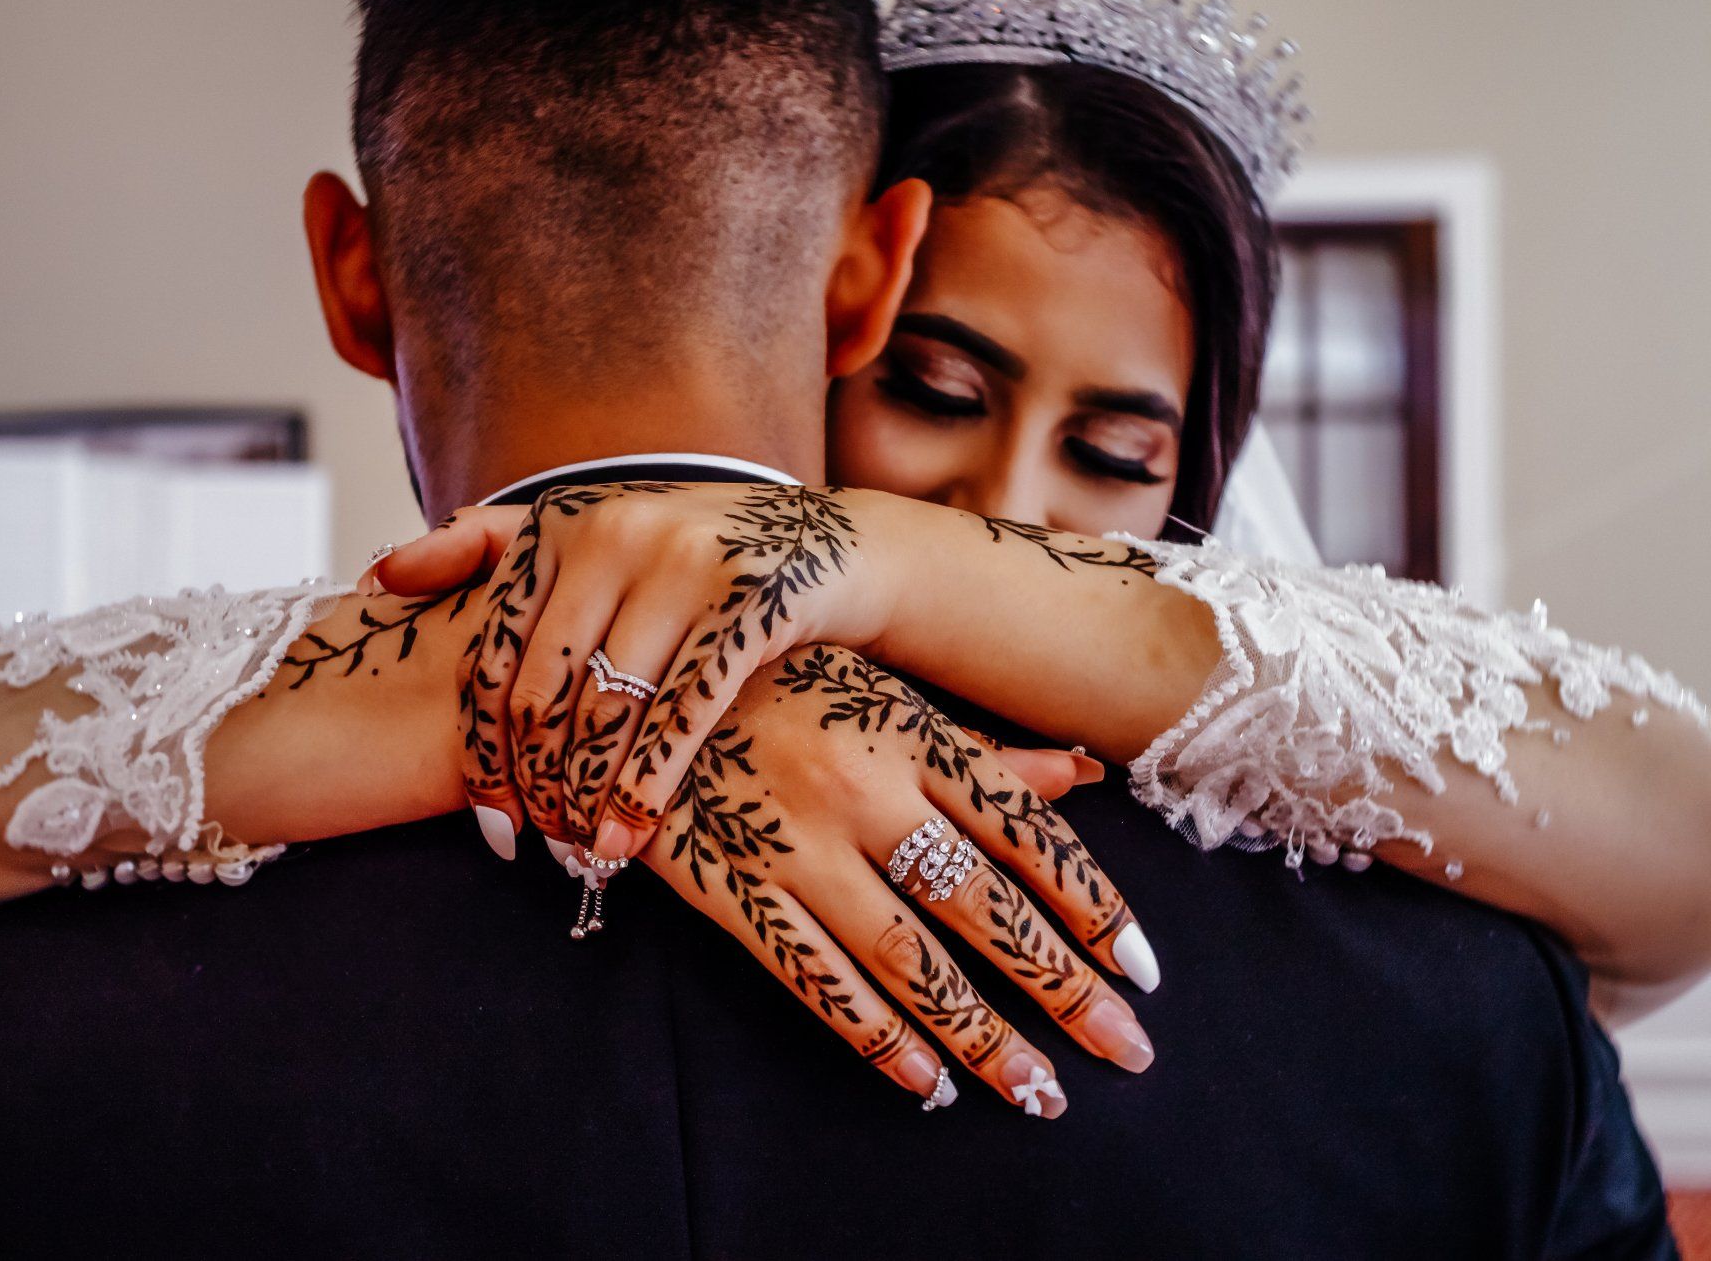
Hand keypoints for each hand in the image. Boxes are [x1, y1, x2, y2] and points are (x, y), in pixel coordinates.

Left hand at [374, 483, 905, 862]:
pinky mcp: (751, 602)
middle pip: (545, 691)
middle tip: (534, 847)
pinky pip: (681, 716)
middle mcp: (618, 532)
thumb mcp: (594, 534)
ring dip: (588, 799)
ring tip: (582, 856)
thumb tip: (377, 576)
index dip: (481, 747)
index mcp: (565, 523)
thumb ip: (489, 548)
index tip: (487, 817)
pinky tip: (632, 840)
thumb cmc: (696, 559)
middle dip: (534, 783)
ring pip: (609, 712)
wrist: (835, 549)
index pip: (494, 654)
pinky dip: (649, 788)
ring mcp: (687, 563)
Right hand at [619, 646, 1156, 1110]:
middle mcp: (861, 789)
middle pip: (981, 906)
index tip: (1143, 970)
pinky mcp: (734, 890)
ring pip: (907, 959)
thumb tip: (1082, 775)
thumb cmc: (774, 683)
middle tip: (1123, 1050)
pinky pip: (816, 978)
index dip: (1091, 905)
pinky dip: (876, 1037)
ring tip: (1038, 1090)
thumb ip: (977, 749)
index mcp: (907, 732)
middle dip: (1060, 987)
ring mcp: (794, 845)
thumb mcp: (880, 695)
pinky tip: (926, 1081)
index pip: (1023, 832)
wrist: (628, 689)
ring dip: (979, 1035)